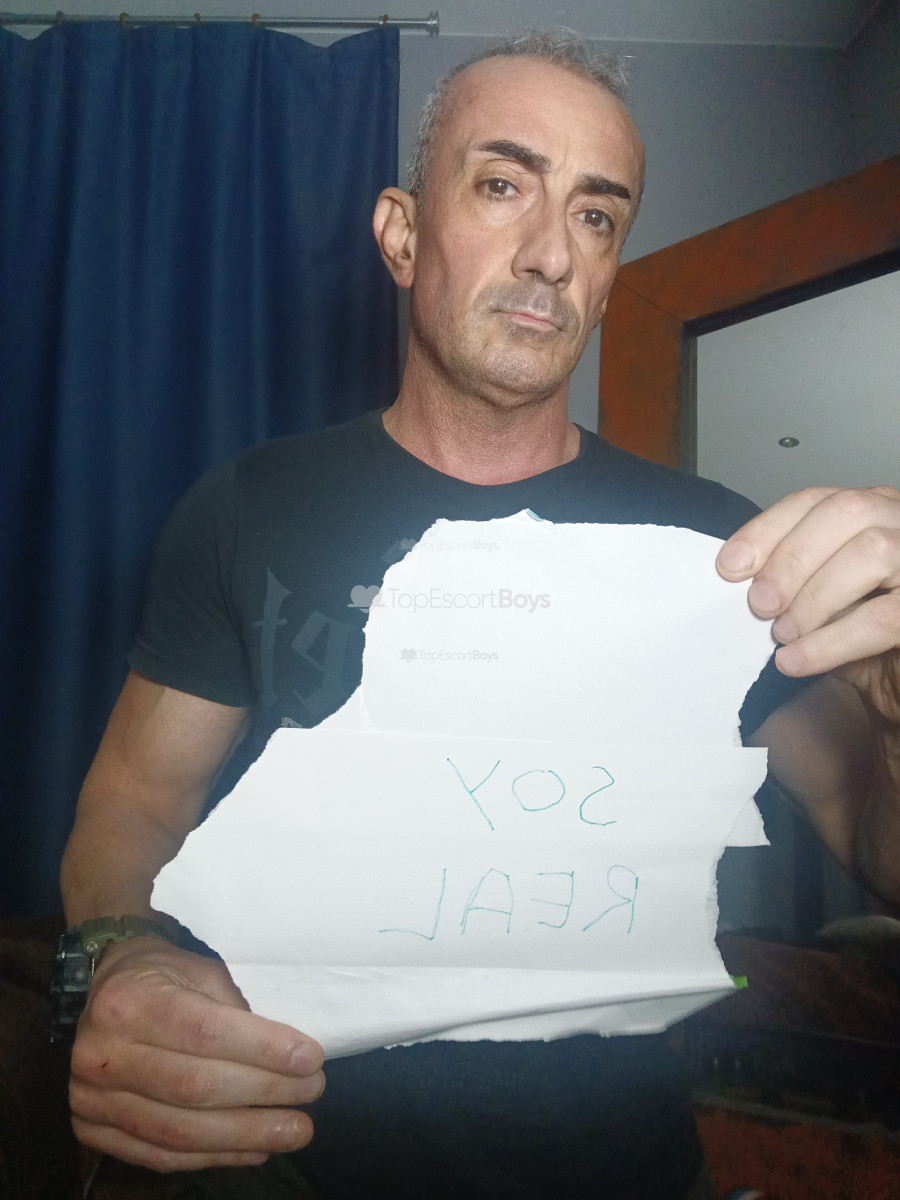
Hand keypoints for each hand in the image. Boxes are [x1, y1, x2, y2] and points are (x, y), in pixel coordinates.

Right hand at [70, 938, 324, 1172]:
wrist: (98, 991)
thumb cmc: (161, 976)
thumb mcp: (199, 971)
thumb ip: (234, 1010)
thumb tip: (288, 1056)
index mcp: (129, 1002)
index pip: (204, 1033)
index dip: (262, 1050)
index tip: (310, 1059)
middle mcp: (102, 1053)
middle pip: (195, 1087)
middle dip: (264, 1094)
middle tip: (312, 1093)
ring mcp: (91, 1099)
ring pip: (180, 1131)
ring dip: (246, 1136)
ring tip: (294, 1131)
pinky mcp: (93, 1130)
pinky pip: (161, 1156)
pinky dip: (214, 1156)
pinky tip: (254, 1150)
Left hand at [716, 485, 899, 723]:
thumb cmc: (864, 640)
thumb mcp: (819, 603)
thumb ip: (789, 581)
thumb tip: (738, 574)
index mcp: (872, 512)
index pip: (815, 501)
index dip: (768, 530)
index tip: (730, 566)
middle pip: (845, 513)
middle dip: (791, 559)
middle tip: (760, 604)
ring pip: (871, 552)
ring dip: (814, 596)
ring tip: (783, 634)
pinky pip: (881, 617)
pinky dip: (830, 641)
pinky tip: (796, 660)